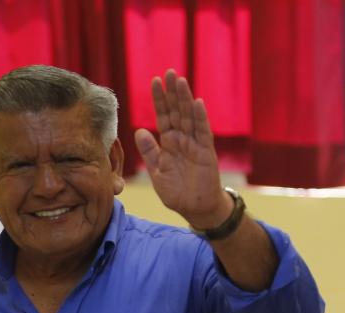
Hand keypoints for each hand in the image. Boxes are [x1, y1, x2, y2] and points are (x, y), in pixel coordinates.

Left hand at [133, 69, 232, 229]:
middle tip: (169, 72)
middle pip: (177, 111)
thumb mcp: (157, 171)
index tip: (154, 81)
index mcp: (169, 143)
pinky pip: (203, 132)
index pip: (163, 116)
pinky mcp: (206, 152)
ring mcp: (195, 144)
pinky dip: (200, 118)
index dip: (160, 100)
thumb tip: (138, 131)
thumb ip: (149, 151)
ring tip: (180, 81)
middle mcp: (183, 139)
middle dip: (173, 93)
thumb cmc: (176, 191)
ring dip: (185, 99)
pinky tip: (196, 103)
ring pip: (190, 117)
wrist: (194, 208)